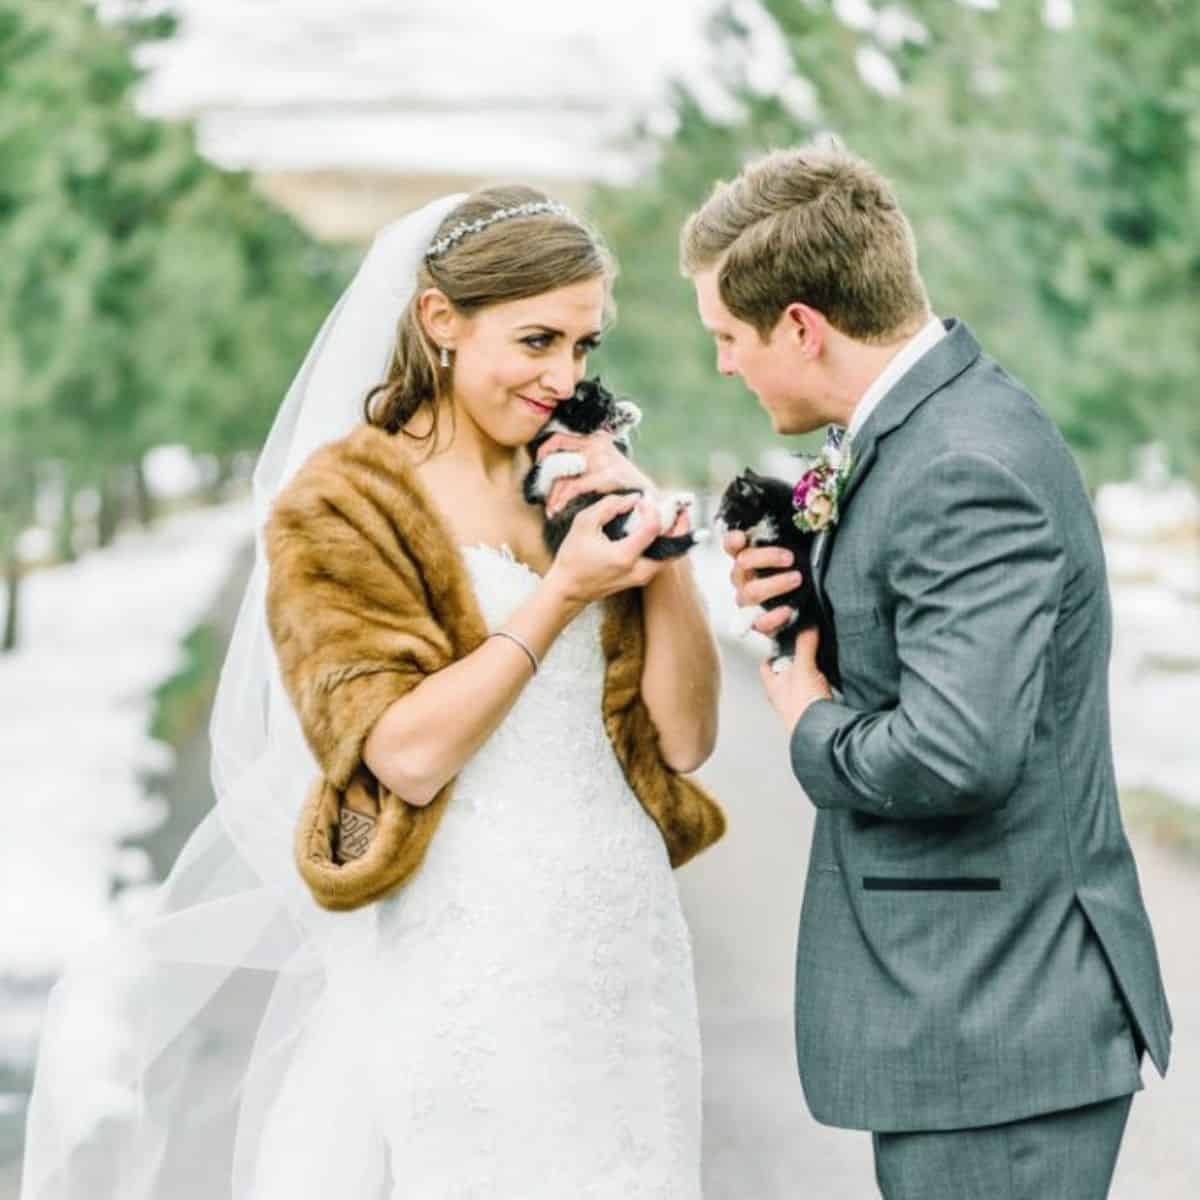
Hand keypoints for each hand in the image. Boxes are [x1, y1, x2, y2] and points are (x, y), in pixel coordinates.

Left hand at [537, 430, 655, 517]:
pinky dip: (564, 500)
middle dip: (546, 478)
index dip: (544, 452)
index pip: (559, 438)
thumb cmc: (625, 489)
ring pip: (564, 474)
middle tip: (545, 497)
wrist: (652, 504)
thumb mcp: (605, 468)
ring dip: (554, 495)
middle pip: (557, 453)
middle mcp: (599, 444)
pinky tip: (559, 511)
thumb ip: (585, 462)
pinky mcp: (609, 475)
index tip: (539, 468)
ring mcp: (604, 458)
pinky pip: (576, 487)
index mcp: (597, 438)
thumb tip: (552, 469)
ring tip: (552, 511)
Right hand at [544, 491, 669, 605]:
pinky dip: (666, 544)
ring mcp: (642, 578)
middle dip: (680, 525)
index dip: (653, 510)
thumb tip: (633, 499)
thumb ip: (608, 506)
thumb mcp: (583, 524)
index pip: (653, 528)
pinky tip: (662, 529)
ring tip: (674, 516)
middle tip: (680, 508)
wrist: (569, 589)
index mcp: (624, 556)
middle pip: (674, 546)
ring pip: (671, 555)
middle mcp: (639, 571)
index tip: (644, 501)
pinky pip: (663, 560)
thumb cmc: (573, 557)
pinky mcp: (642, 579)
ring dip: (675, 535)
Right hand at [722, 528, 803, 637]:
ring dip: (775, 584)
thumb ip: (790, 538)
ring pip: (750, 591)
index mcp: (749, 558)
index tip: (741, 537)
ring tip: (797, 579)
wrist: (809, 611)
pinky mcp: (759, 623)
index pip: (732, 545)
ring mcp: (749, 602)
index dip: (733, 540)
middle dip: (767, 557)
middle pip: (742, 563)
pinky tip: (788, 610)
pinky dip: (774, 616)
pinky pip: (760, 622)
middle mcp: (744, 579)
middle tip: (790, 558)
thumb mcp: (798, 553)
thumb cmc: (797, 576)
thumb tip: (797, 519)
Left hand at [759, 627, 832, 730]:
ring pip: (801, 684)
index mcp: (773, 686)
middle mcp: (783, 697)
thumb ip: (805, 646)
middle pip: (786, 673)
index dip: (773, 652)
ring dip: (810, 676)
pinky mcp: (815, 711)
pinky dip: (822, 687)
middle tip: (807, 651)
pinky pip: (816, 694)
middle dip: (796, 662)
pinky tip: (830, 684)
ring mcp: (798, 706)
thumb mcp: (803, 669)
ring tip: (821, 666)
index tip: (783, 641)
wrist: (821, 734)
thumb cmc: (803, 708)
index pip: (767, 665)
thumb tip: (807, 627)